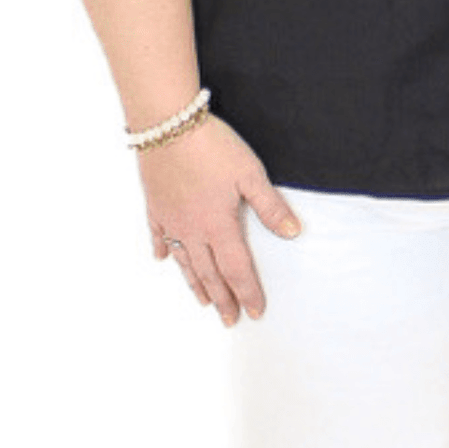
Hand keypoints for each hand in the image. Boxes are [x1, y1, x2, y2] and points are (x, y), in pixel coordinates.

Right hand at [139, 116, 300, 323]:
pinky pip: (159, 236)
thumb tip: (292, 233)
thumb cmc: (213, 147)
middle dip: (223, 298)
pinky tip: (164, 259)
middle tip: (230, 320)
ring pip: (185, 262)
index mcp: (219, 226)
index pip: (237, 269)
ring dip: (196, 284)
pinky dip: (164, 250)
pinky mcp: (155, 207)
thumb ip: (271, 206)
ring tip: (204, 302)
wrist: (168, 127)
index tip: (255, 312)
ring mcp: (171, 220)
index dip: (248, 292)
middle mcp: (193, 231)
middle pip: (210, 273)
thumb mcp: (251, 173)